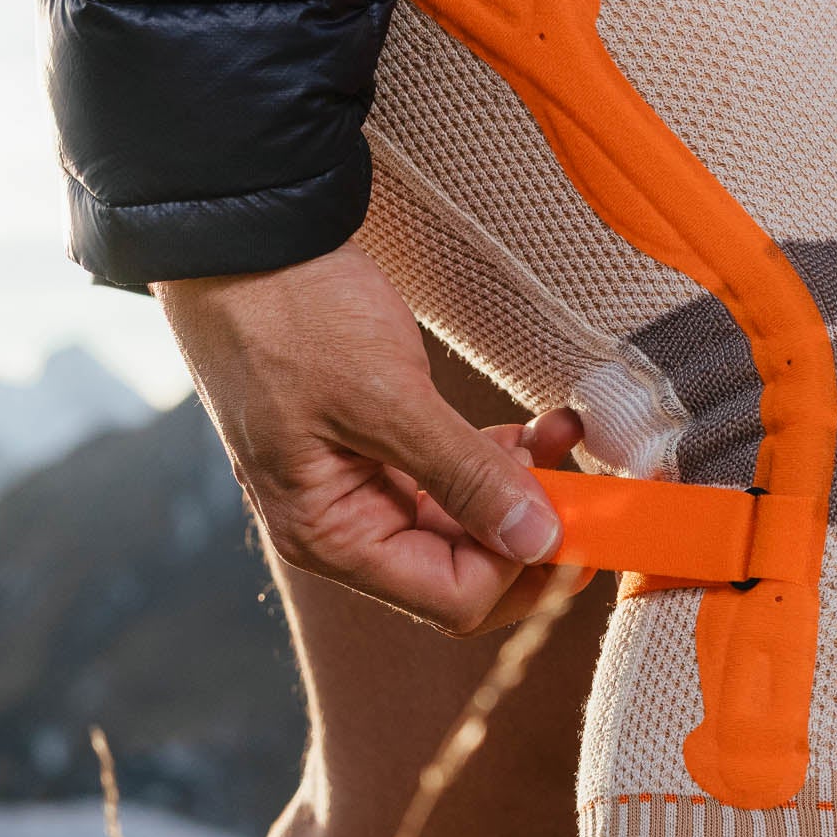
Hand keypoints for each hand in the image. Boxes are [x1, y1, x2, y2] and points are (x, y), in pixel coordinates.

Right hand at [163, 244, 577, 631]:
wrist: (247, 238)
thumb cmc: (287, 315)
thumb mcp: (385, 396)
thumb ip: (465, 475)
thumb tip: (538, 542)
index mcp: (328, 534)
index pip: (451, 598)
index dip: (521, 568)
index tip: (578, 518)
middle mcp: (344, 525)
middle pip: (465, 568)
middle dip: (531, 528)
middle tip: (590, 485)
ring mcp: (362, 485)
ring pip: (469, 519)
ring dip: (525, 486)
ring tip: (563, 433)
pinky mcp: (380, 445)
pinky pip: (455, 475)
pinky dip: (500, 456)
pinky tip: (538, 425)